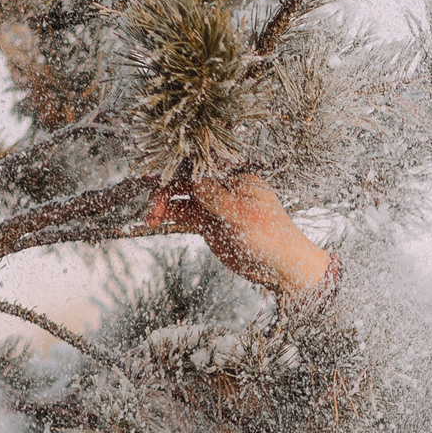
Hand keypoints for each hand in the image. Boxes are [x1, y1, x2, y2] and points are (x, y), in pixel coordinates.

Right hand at [147, 173, 335, 303]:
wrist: (280, 267)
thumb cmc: (271, 238)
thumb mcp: (244, 217)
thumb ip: (218, 199)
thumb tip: (194, 181)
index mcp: (236, 177)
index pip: (201, 166)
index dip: (176, 168)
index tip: (154, 173)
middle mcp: (222, 186)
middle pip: (186, 179)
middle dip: (165, 189)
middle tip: (150, 206)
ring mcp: (213, 204)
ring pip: (180, 197)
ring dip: (163, 204)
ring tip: (151, 219)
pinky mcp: (208, 222)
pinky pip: (183, 213)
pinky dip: (168, 215)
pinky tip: (155, 221)